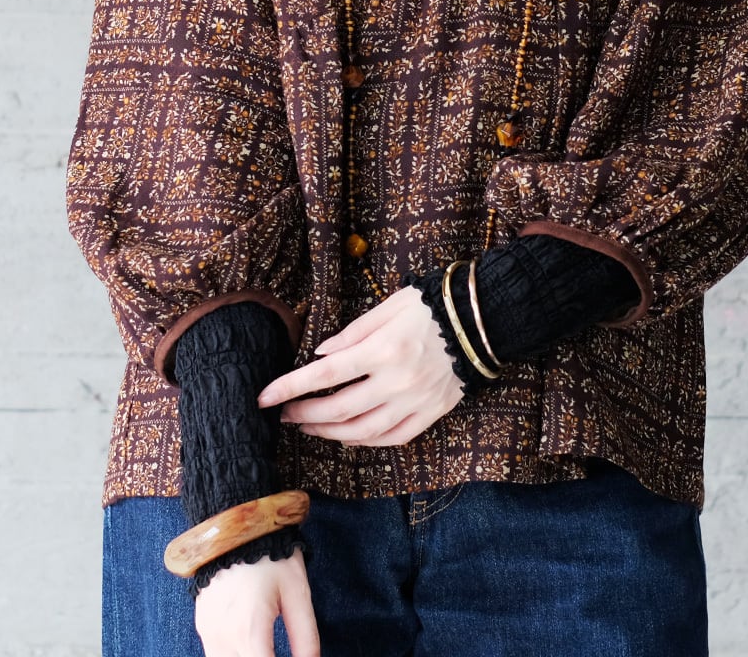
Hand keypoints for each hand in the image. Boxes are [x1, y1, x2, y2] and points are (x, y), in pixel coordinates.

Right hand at [194, 545, 318, 656]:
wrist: (237, 523)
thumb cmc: (273, 556)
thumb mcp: (298, 593)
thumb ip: (305, 637)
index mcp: (250, 632)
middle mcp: (223, 639)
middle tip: (277, 650)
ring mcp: (208, 633)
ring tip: (266, 650)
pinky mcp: (202, 626)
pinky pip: (215, 656)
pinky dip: (233, 656)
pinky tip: (251, 648)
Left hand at [257, 285, 464, 445]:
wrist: (482, 321)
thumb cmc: (432, 306)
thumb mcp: (390, 305)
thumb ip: (354, 332)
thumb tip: (321, 354)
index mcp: (383, 350)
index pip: (325, 374)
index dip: (290, 387)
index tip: (265, 397)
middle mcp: (397, 381)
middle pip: (339, 409)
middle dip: (304, 414)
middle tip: (285, 414)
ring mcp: (415, 402)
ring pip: (362, 431)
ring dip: (329, 432)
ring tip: (309, 426)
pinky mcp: (431, 413)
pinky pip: (392, 438)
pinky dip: (365, 441)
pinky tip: (347, 436)